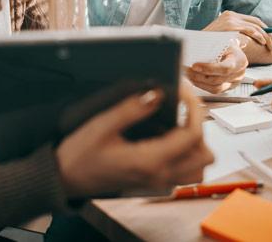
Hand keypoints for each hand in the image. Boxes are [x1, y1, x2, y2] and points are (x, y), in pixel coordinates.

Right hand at [56, 84, 213, 197]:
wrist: (66, 179)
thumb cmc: (81, 153)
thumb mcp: (102, 124)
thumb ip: (133, 109)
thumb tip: (159, 93)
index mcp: (150, 161)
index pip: (192, 135)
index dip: (194, 108)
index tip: (182, 91)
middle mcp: (159, 175)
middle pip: (204, 154)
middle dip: (198, 126)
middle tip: (182, 107)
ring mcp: (158, 181)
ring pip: (198, 167)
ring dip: (196, 144)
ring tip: (178, 123)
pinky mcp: (154, 181)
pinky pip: (185, 171)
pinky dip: (186, 154)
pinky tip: (167, 136)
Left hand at [185, 42, 247, 93]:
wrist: (234, 52)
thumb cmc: (227, 46)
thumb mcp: (223, 42)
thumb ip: (213, 48)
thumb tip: (195, 51)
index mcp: (240, 60)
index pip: (225, 68)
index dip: (209, 68)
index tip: (194, 65)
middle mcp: (239, 74)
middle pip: (217, 80)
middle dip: (199, 76)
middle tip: (186, 69)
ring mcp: (234, 83)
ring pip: (215, 88)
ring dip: (199, 82)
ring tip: (188, 74)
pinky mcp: (228, 88)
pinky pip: (214, 91)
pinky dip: (202, 85)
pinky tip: (193, 79)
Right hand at [203, 11, 271, 50]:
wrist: (195, 44)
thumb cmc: (209, 44)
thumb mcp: (222, 36)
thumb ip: (234, 34)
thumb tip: (249, 39)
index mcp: (230, 15)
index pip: (252, 20)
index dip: (264, 30)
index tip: (270, 40)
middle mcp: (231, 15)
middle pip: (256, 22)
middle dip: (268, 34)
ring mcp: (231, 20)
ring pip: (255, 26)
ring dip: (265, 36)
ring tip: (270, 46)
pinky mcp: (230, 26)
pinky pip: (249, 30)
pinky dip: (258, 35)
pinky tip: (262, 42)